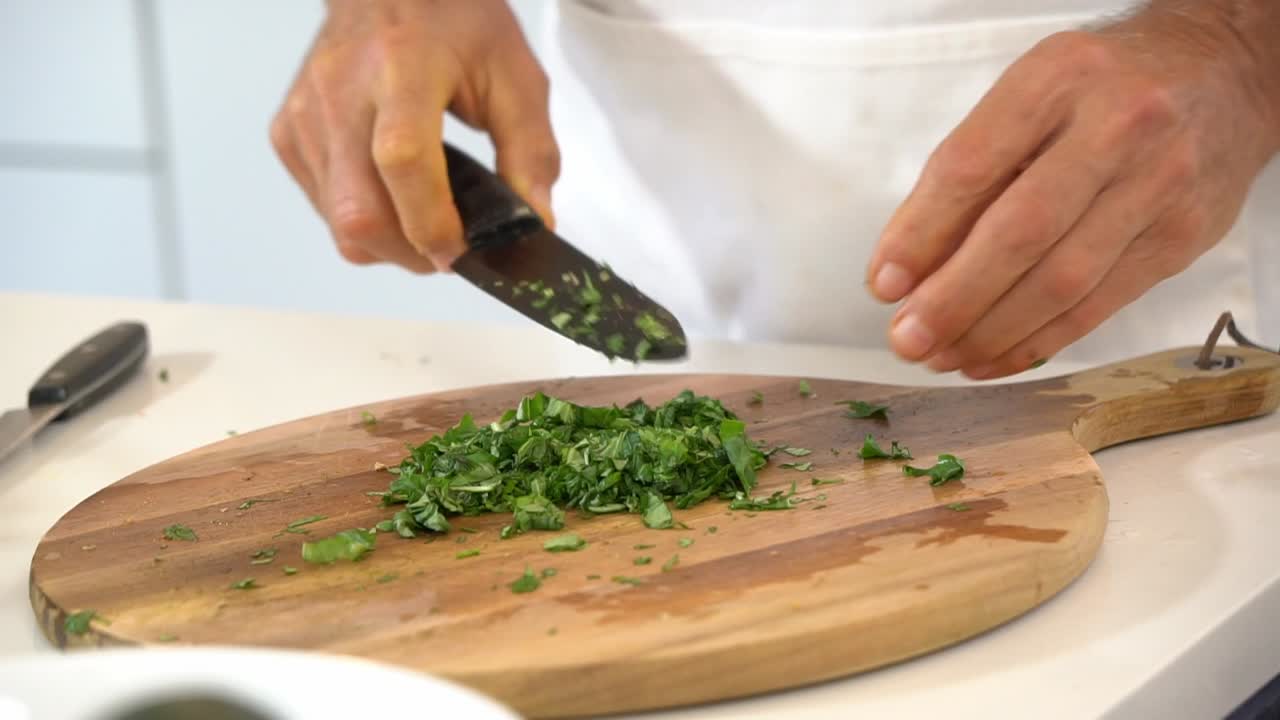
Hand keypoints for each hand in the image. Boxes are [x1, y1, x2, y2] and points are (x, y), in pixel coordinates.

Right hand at [270, 0, 558, 272]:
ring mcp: (306, 114)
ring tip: (425, 216)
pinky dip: (362, 220)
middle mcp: (341, 91)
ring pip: (340, 224)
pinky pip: (323, 207)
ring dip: (390, 243)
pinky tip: (391, 193)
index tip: (465, 249)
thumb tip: (534, 224)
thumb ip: (530, 154)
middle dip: (413, 253)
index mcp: (401, 66)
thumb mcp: (515, 77)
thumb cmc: (455, 22)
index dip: (433, 222)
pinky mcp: (289, 131)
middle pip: (359, 213)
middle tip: (451, 246)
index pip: (402, 160)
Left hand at [865, 2, 1279, 378]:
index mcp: (1057, 80)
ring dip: (989, 332)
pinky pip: (1097, 306)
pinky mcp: (1182, 238)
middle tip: (906, 337)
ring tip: (939, 356)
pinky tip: (989, 358)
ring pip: (1061, 281)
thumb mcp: (1030, 96)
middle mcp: (1116, 127)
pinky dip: (1035, 342)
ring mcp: (1158, 185)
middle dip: (953, 298)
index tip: (884, 283)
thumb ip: (968, 172)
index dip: (920, 234)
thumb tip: (904, 268)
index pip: (971, 167)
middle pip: (1020, 233)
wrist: (1223, 75)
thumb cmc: (1103, 90)